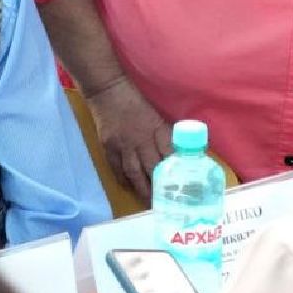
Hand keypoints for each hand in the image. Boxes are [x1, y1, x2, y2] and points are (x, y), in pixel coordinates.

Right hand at [84, 76, 171, 202]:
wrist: (108, 90)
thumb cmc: (135, 101)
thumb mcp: (156, 115)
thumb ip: (165, 134)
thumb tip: (178, 152)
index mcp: (156, 128)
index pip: (170, 154)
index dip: (177, 171)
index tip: (184, 185)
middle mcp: (141, 139)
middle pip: (153, 167)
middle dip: (161, 186)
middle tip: (168, 201)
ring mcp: (123, 144)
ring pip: (134, 172)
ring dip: (143, 189)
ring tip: (150, 202)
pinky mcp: (108, 146)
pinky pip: (116, 168)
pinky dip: (123, 180)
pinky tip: (129, 188)